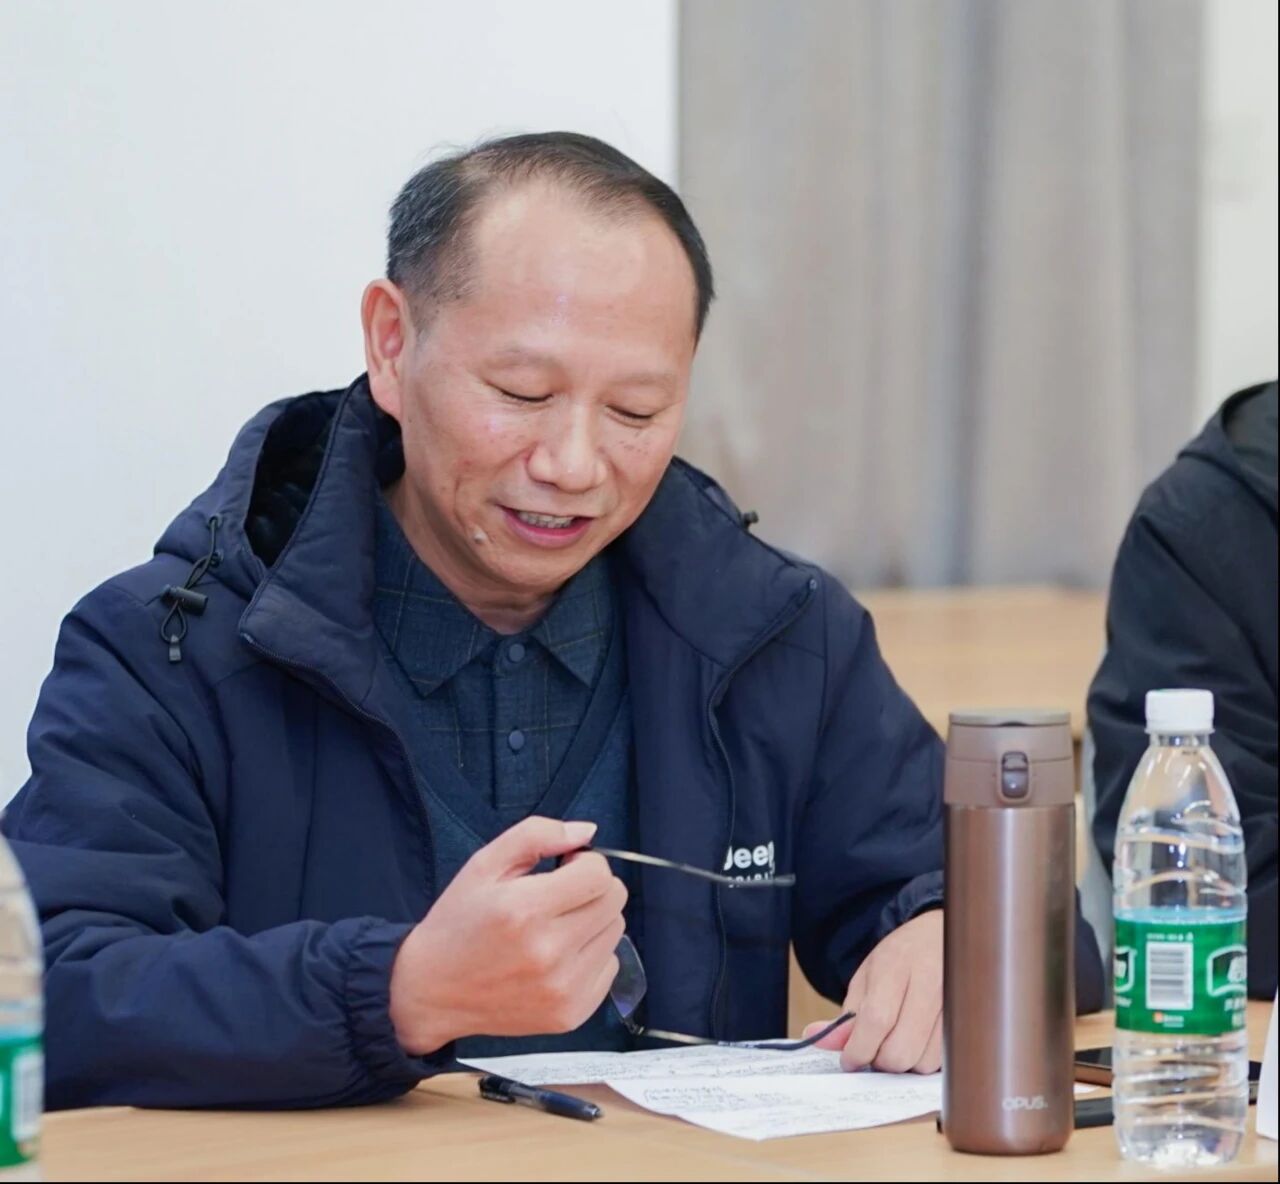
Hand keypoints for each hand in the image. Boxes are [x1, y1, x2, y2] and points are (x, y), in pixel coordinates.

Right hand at [389, 817, 626, 1054]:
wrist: (432, 992)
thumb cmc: (459, 922)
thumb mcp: (484, 864)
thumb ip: (537, 835)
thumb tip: (588, 831)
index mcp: (525, 909)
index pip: (599, 874)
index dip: (584, 862)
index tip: (563, 868)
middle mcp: (549, 952)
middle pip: (614, 900)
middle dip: (592, 888)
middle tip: (560, 896)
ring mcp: (563, 989)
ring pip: (616, 932)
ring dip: (593, 921)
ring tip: (556, 926)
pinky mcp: (571, 1015)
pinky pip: (609, 967)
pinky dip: (592, 956)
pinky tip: (559, 956)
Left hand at [804, 909, 942, 1072]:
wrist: (943, 937)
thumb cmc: (901, 958)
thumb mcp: (865, 977)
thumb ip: (845, 1014)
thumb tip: (815, 1037)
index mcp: (897, 965)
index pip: (877, 1019)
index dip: (859, 1048)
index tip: (849, 1060)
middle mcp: (930, 983)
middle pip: (901, 1049)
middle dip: (879, 1060)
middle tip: (873, 1049)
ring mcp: (954, 1004)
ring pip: (922, 1062)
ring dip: (903, 1064)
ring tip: (896, 1041)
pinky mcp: (968, 1023)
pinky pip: (940, 1062)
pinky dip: (923, 1060)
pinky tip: (917, 1040)